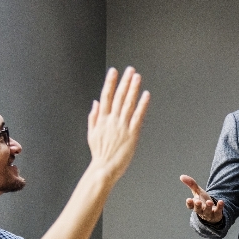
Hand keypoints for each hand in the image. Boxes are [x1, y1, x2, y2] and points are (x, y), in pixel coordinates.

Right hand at [87, 67, 149, 182]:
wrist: (104, 169)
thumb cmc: (99, 154)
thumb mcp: (92, 134)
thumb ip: (94, 117)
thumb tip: (95, 103)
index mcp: (102, 119)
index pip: (106, 96)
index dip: (110, 82)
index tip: (113, 71)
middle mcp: (112, 120)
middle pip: (119, 97)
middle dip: (125, 82)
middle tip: (130, 70)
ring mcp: (122, 126)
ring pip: (128, 103)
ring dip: (133, 89)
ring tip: (137, 77)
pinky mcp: (132, 134)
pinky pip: (138, 116)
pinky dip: (142, 105)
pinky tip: (146, 95)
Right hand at [180, 174, 222, 223]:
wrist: (213, 212)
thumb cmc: (203, 201)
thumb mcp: (198, 192)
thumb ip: (191, 184)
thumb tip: (181, 176)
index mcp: (195, 205)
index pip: (190, 206)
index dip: (189, 203)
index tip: (188, 199)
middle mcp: (201, 211)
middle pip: (198, 209)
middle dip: (198, 206)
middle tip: (197, 202)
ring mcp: (209, 214)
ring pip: (207, 212)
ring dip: (208, 207)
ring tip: (209, 202)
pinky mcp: (217, 214)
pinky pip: (218, 211)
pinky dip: (220, 207)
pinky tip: (221, 201)